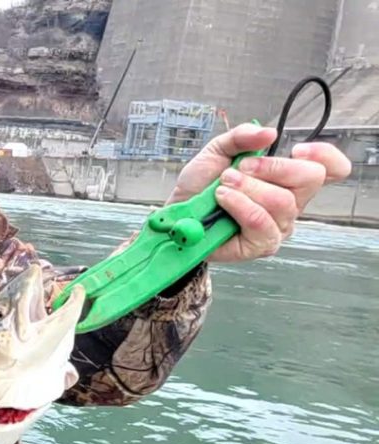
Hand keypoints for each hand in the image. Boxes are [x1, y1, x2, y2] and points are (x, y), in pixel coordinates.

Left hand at [166, 123, 351, 263]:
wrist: (177, 211)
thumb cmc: (202, 184)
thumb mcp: (218, 150)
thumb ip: (242, 137)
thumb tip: (269, 133)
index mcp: (290, 179)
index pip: (331, 169)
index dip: (325, 156)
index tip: (297, 149)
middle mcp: (291, 204)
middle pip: (310, 179)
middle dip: (272, 167)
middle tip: (240, 168)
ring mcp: (278, 227)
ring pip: (282, 202)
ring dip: (248, 187)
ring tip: (223, 185)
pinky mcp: (260, 245)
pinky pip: (259, 222)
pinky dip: (239, 205)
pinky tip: (222, 199)